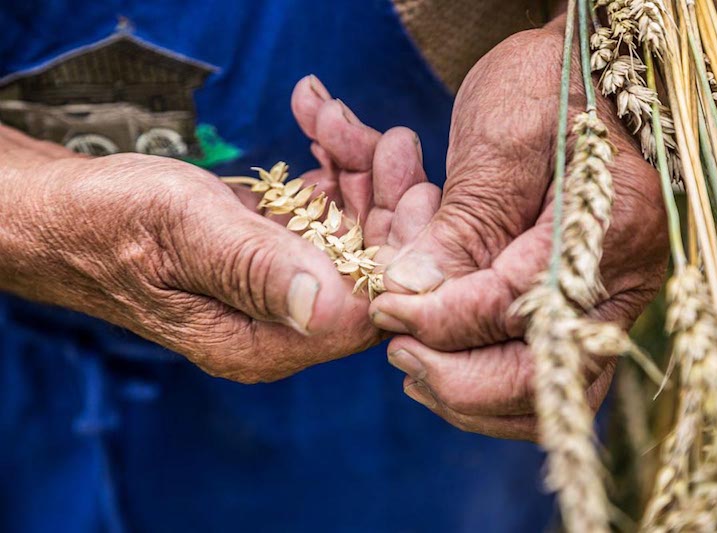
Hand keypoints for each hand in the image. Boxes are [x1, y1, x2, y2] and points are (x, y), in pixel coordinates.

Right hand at [0, 76, 438, 382]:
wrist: (73, 212)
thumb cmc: (113, 221)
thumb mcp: (184, 232)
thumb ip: (253, 269)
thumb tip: (324, 307)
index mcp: (263, 343)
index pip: (367, 310)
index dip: (402, 252)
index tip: (413, 188)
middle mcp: (283, 326)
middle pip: (372, 268)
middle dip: (387, 199)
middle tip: (387, 139)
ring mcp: (285, 289)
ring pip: (356, 233)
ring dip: (357, 170)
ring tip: (331, 115)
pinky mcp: (279, 254)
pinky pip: (326, 213)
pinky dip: (329, 167)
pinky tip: (316, 125)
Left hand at [369, 17, 667, 439]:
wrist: (585, 75)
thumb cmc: (548, 84)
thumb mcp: (501, 136)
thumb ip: (465, 223)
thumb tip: (413, 295)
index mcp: (611, 224)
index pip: (514, 306)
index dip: (440, 319)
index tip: (384, 305)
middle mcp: (624, 277)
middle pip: (541, 374)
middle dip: (456, 376)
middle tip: (396, 348)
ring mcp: (610, 299)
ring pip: (545, 392)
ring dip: (471, 394)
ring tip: (412, 360)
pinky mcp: (586, 307)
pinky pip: (545, 376)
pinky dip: (490, 387)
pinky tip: (443, 360)